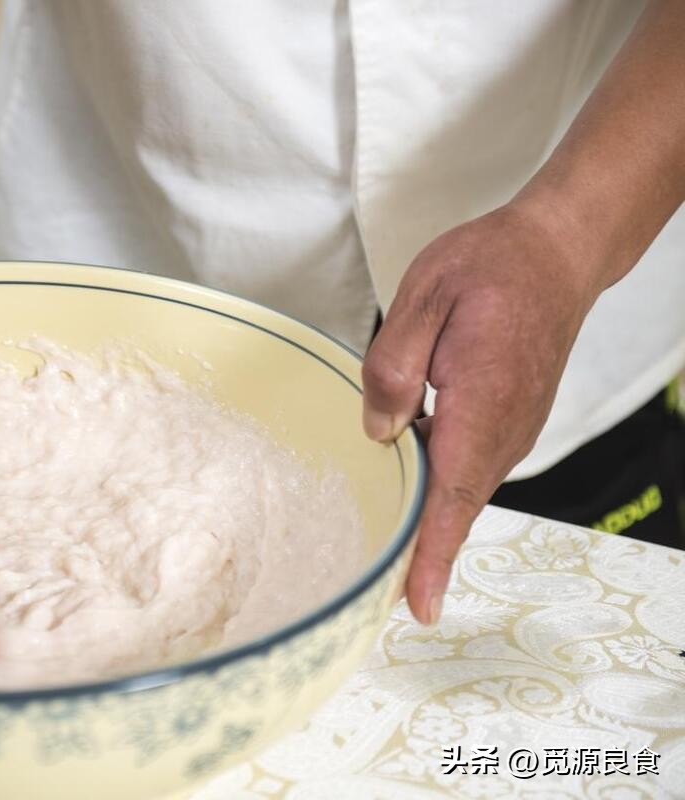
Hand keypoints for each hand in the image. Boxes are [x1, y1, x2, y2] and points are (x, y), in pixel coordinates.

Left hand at [361, 202, 602, 624]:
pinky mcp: (506, 425)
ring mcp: (511, 431)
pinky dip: (437, 491)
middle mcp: (504, 429)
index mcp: (482, 401)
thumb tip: (379, 431)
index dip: (432, 553)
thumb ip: (394, 364)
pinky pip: (466, 469)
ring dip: (427, 522)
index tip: (417, 606)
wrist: (555, 253)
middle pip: (455, 506)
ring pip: (459, 490)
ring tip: (383, 553)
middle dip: (421, 555)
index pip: (452, 493)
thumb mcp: (426, 294)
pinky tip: (401, 484)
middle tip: (378, 599)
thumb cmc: (490, 267)